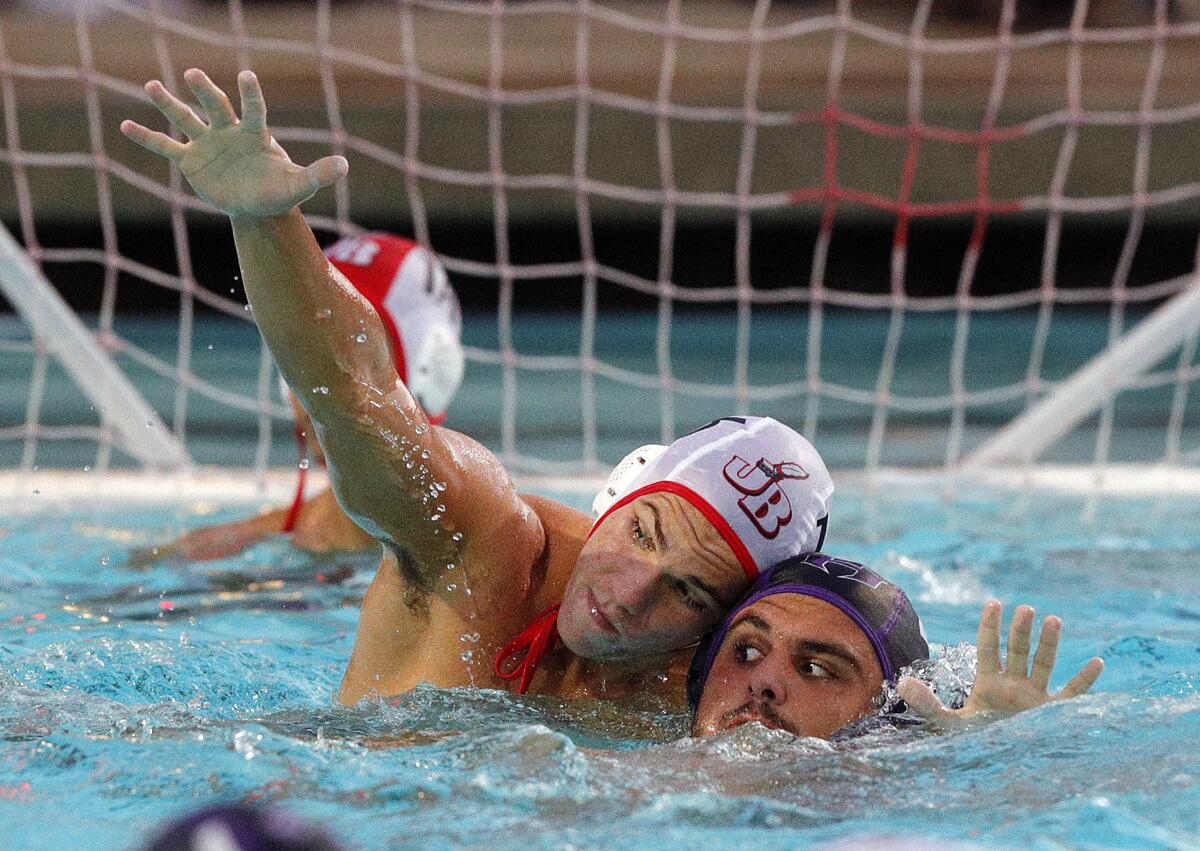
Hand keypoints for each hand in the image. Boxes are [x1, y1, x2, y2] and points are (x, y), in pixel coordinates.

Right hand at [120, 69, 346, 218]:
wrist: (258, 205)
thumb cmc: (280, 190)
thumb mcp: (299, 185)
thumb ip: (318, 174)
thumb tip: (344, 166)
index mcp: (254, 134)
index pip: (253, 110)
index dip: (251, 95)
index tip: (247, 76)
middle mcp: (228, 132)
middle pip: (215, 107)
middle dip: (205, 92)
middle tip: (193, 76)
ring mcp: (207, 143)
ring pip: (185, 119)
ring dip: (169, 104)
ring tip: (151, 86)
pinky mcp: (190, 160)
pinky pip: (165, 146)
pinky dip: (147, 138)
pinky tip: (125, 126)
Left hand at [898, 600, 1103, 728]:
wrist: (997, 769)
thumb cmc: (974, 744)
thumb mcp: (949, 724)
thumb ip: (927, 703)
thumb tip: (901, 682)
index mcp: (988, 683)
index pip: (989, 648)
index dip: (991, 627)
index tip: (994, 603)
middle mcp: (1013, 685)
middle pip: (1017, 651)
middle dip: (1020, 631)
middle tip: (1024, 608)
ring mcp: (1034, 698)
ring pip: (1044, 664)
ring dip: (1049, 643)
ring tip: (1053, 618)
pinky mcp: (1052, 714)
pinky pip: (1072, 695)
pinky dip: (1085, 680)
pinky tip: (1097, 662)